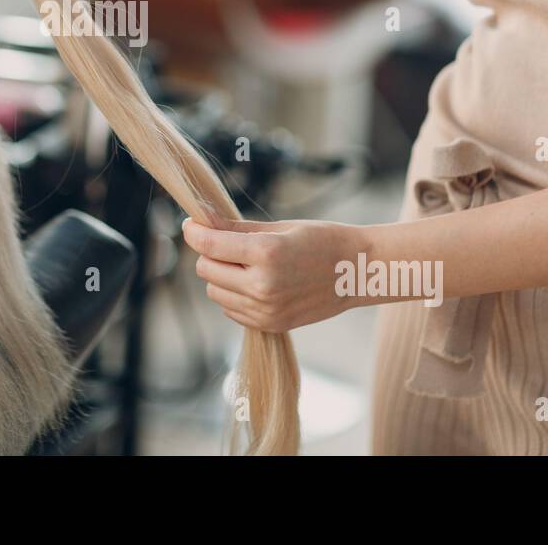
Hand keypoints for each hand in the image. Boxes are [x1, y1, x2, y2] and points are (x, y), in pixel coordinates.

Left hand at [182, 217, 365, 332]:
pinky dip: (234, 295)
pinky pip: (231, 310)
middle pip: (205, 269)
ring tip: (245, 263)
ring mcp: (266, 310)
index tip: (190, 223)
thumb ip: (235, 228)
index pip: (209, 244)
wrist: (357, 272)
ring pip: (214, 292)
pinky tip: (256, 282)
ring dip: (220, 276)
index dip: (193, 231)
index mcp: (266, 253)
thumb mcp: (278, 227)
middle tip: (227, 242)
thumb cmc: (321, 240)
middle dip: (210, 253)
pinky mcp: (270, 325)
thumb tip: (200, 221)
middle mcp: (263, 285)